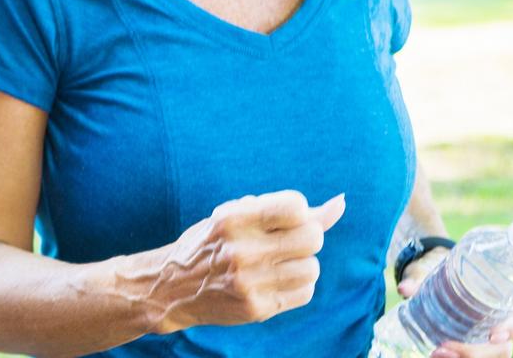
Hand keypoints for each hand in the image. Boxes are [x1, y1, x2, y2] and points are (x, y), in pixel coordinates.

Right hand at [148, 190, 346, 332]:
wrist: (171, 287)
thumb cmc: (212, 243)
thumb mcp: (236, 216)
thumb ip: (286, 210)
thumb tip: (340, 204)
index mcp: (233, 219)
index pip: (296, 206)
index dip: (298, 211)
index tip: (284, 218)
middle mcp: (241, 250)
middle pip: (312, 238)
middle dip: (305, 238)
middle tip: (286, 242)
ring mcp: (249, 282)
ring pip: (313, 267)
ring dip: (302, 264)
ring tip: (278, 264)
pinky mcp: (257, 308)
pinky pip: (305, 292)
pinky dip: (297, 286)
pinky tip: (276, 281)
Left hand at [398, 249, 512, 357]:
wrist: (442, 283)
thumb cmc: (449, 274)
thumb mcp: (438, 272)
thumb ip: (421, 280)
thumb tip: (404, 288)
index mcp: (509, 298)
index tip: (494, 334)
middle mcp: (505, 323)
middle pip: (504, 347)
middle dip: (477, 352)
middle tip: (447, 346)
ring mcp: (493, 341)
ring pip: (492, 357)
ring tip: (437, 352)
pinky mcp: (479, 348)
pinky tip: (436, 355)